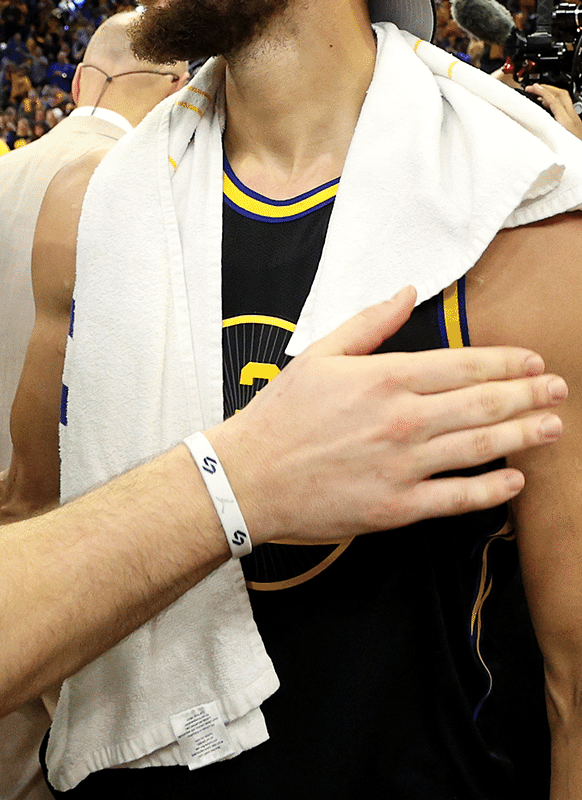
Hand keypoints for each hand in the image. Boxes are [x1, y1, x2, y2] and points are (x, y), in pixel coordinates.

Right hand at [211, 287, 564, 545]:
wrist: (248, 476)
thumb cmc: (280, 414)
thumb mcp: (319, 354)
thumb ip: (368, 323)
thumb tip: (406, 293)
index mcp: (384, 377)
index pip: (463, 365)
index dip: (506, 362)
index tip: (532, 361)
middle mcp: (401, 419)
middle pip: (483, 405)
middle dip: (528, 396)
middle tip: (558, 390)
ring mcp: (402, 465)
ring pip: (480, 448)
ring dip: (523, 437)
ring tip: (552, 428)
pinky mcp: (397, 506)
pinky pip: (457, 498)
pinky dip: (491, 490)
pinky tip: (514, 482)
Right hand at [526, 82, 581, 139]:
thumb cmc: (575, 152)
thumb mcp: (555, 143)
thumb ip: (544, 133)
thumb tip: (530, 125)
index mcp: (566, 122)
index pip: (554, 100)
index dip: (542, 92)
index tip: (532, 87)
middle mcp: (572, 118)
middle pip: (562, 94)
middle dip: (547, 87)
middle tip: (535, 87)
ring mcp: (575, 119)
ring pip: (564, 99)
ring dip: (551, 94)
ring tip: (539, 94)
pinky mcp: (575, 123)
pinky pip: (564, 107)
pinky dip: (554, 102)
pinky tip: (548, 106)